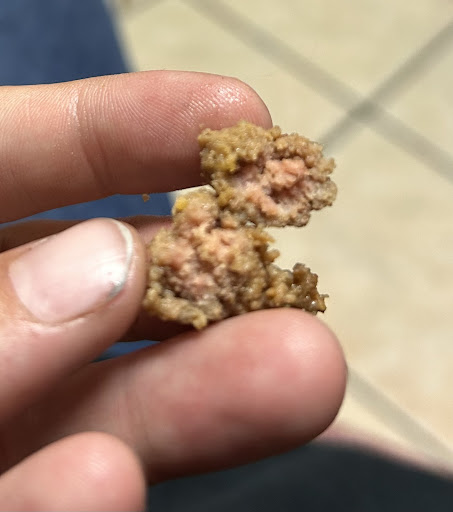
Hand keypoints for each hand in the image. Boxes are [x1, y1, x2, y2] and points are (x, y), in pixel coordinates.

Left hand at [0, 71, 345, 510]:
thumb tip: (101, 264)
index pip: (14, 159)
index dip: (116, 129)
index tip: (232, 114)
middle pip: (87, 284)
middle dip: (192, 273)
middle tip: (288, 272)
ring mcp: (4, 419)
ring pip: (97, 397)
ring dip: (191, 390)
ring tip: (302, 374)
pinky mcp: (23, 495)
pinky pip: (69, 486)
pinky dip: (92, 495)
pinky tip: (114, 480)